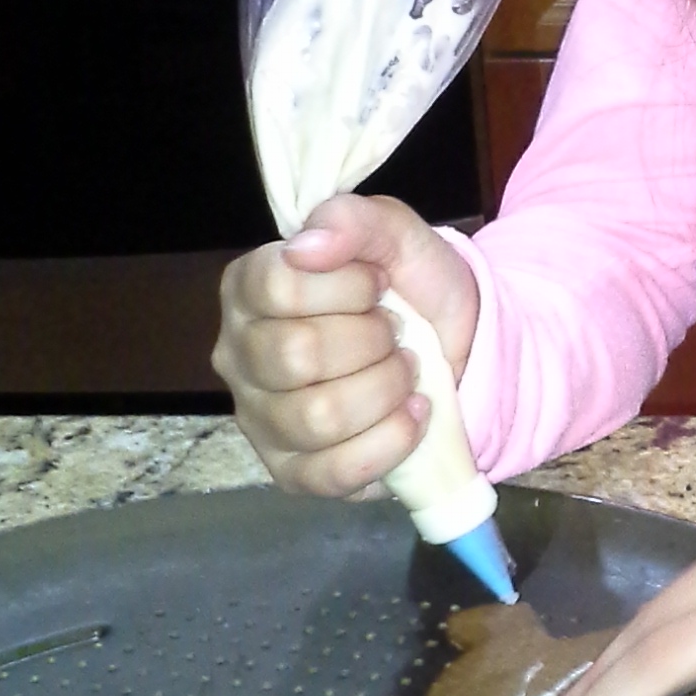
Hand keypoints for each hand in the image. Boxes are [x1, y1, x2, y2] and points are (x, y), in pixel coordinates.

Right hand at [212, 193, 479, 498]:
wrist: (457, 347)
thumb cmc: (409, 288)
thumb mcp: (395, 235)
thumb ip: (354, 221)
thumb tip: (307, 246)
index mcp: (248, 289)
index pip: (278, 286)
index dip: (347, 286)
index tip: (379, 284)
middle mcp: (238, 356)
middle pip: (297, 355)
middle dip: (372, 341)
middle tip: (396, 334)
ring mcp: (260, 421)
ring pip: (318, 417)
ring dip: (385, 390)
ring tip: (406, 372)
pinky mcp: (292, 473)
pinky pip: (334, 472)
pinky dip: (390, 442)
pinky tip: (413, 415)